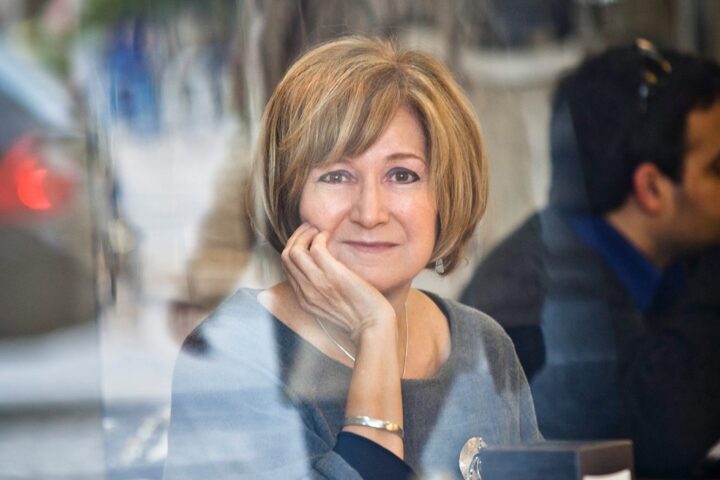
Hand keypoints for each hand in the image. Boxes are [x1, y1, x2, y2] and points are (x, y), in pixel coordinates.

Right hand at [281, 223, 395, 341]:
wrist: (373, 326)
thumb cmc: (360, 315)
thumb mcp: (333, 305)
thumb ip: (323, 290)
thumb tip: (324, 269)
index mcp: (304, 300)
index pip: (287, 268)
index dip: (294, 248)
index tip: (306, 239)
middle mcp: (306, 291)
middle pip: (286, 257)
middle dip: (296, 237)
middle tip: (310, 229)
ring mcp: (318, 283)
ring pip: (294, 250)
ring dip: (305, 234)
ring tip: (318, 230)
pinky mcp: (333, 275)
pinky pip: (316, 248)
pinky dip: (319, 236)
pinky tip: (328, 235)